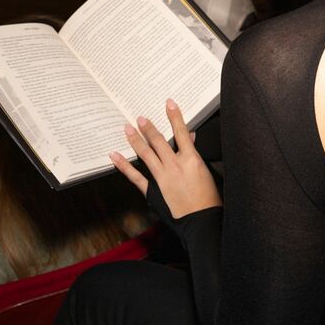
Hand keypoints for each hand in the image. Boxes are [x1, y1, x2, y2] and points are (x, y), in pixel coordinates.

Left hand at [110, 99, 221, 218]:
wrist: (202, 220)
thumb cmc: (209, 198)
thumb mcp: (206, 171)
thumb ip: (195, 153)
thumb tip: (189, 137)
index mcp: (192, 159)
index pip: (181, 132)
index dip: (175, 116)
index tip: (169, 103)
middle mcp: (175, 165)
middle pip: (159, 141)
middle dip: (149, 127)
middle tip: (140, 117)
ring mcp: (162, 177)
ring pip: (146, 154)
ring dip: (136, 139)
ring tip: (128, 128)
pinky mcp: (153, 191)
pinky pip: (136, 176)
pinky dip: (124, 166)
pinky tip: (115, 156)